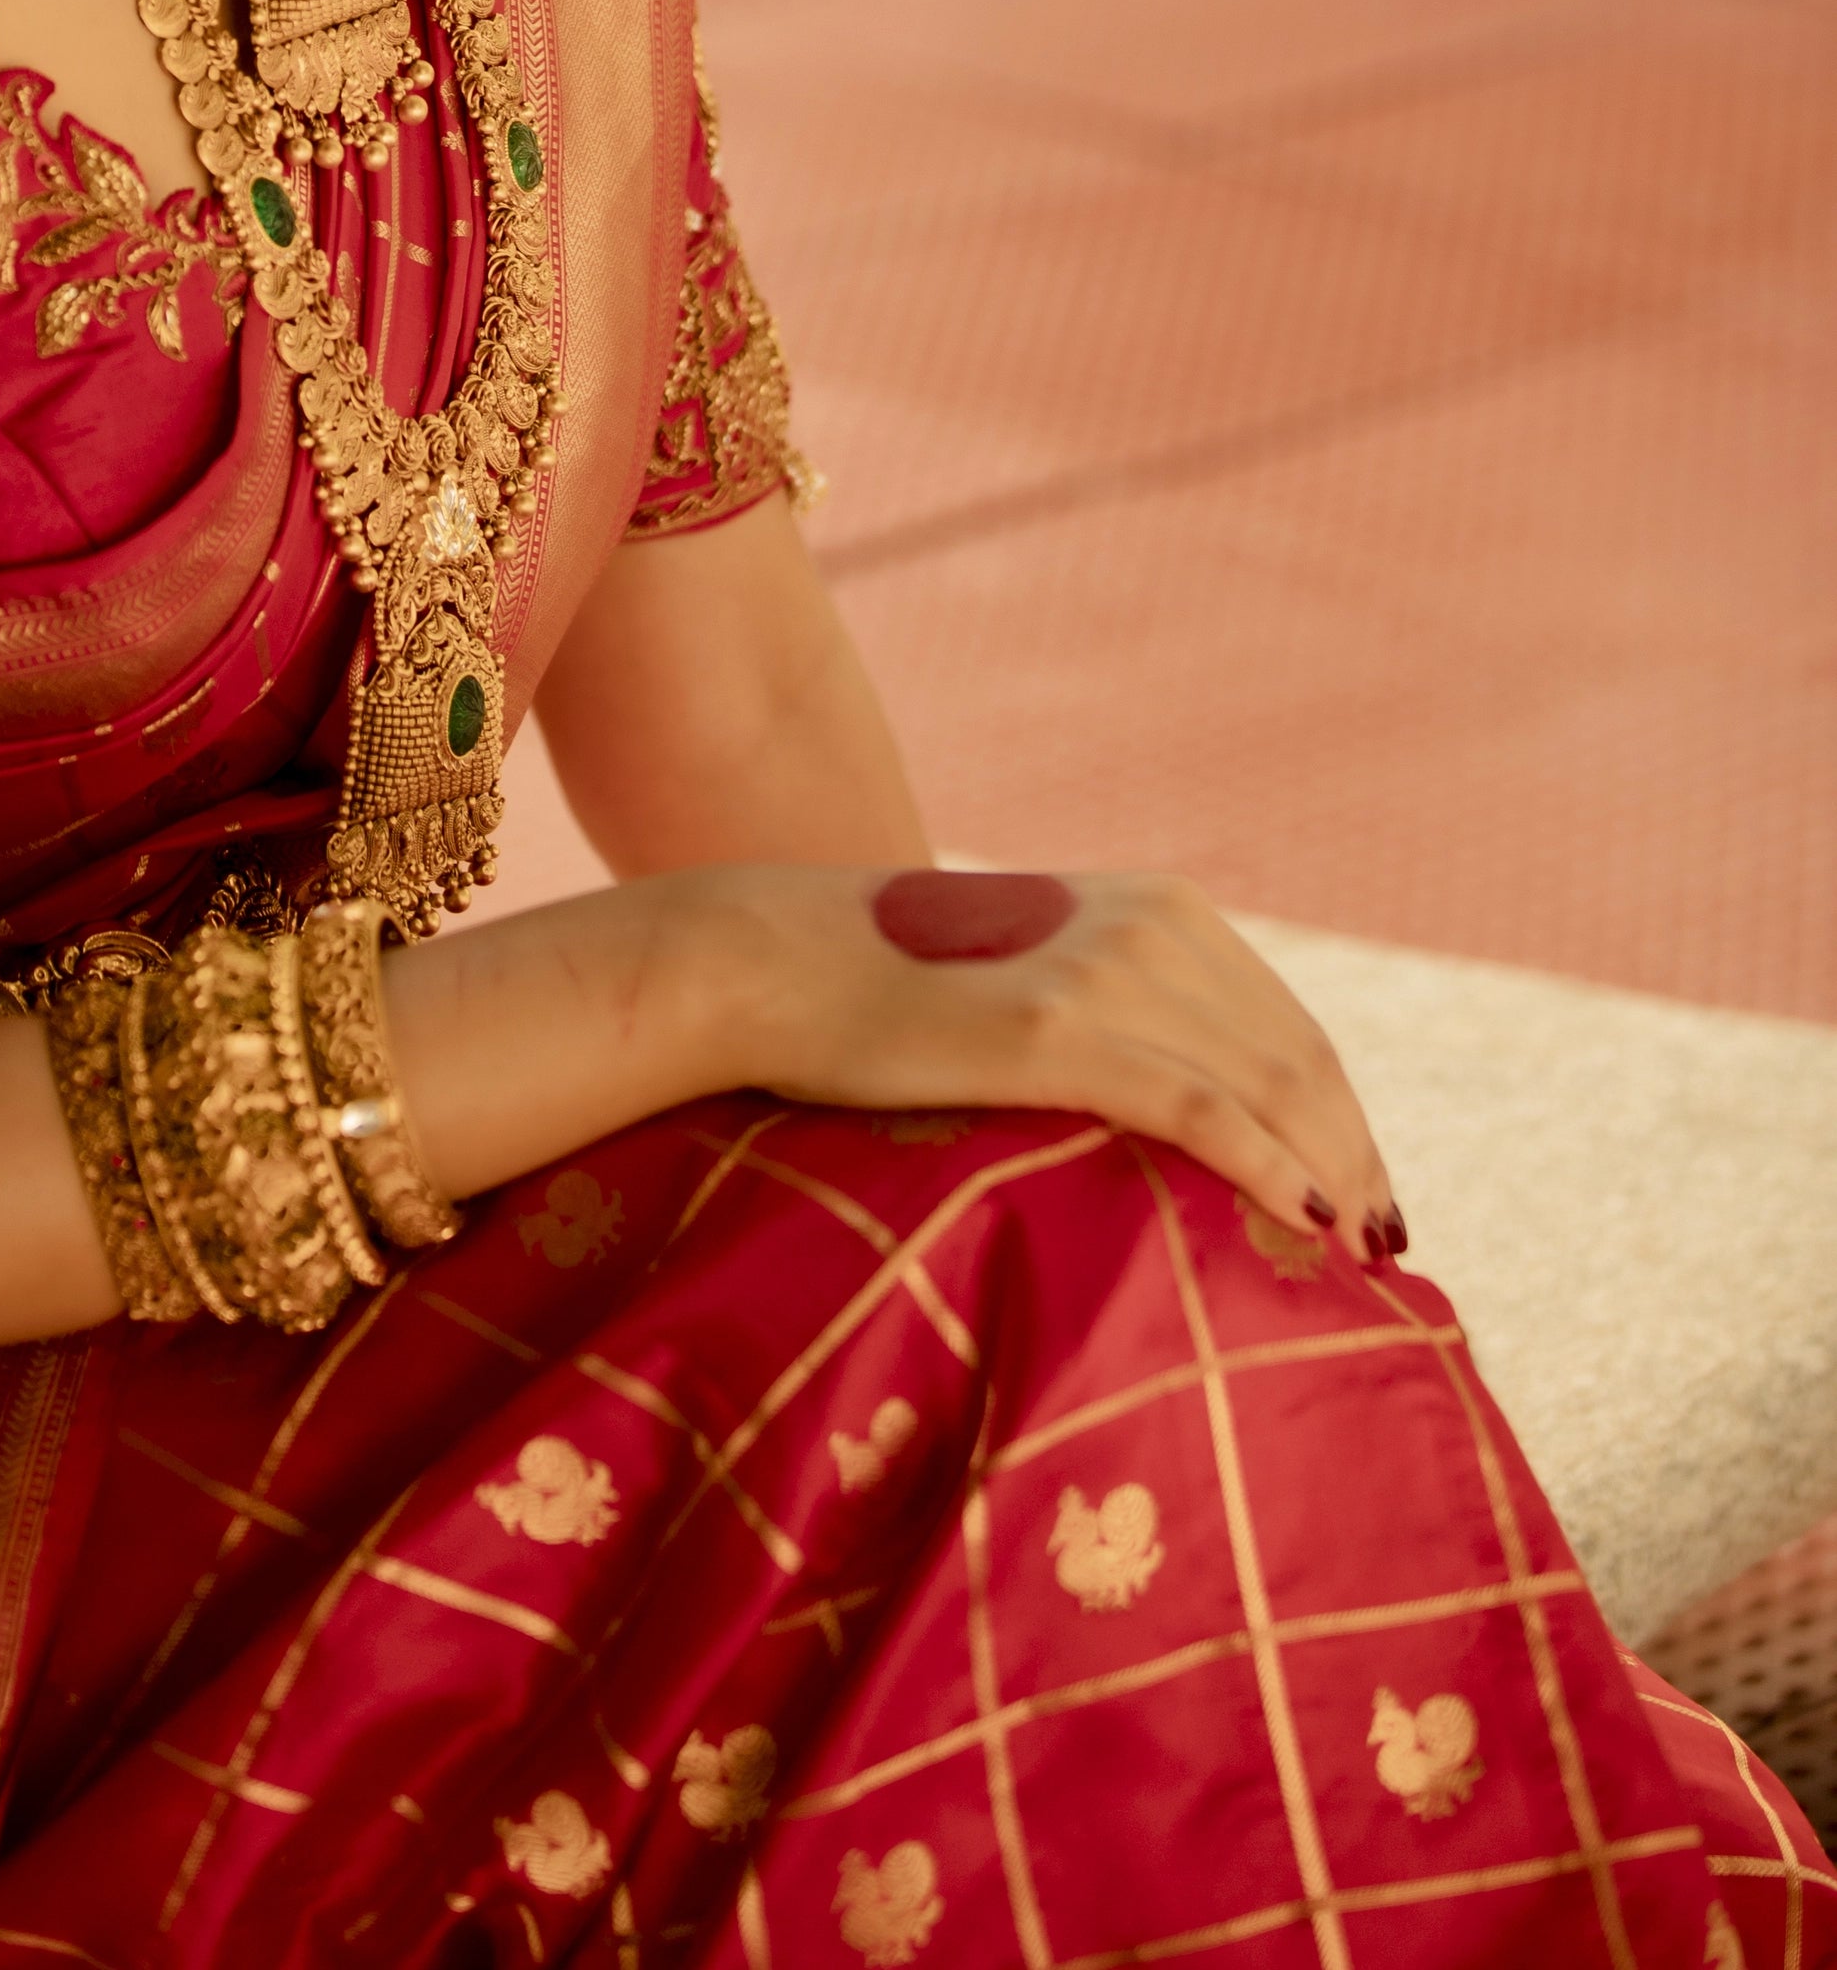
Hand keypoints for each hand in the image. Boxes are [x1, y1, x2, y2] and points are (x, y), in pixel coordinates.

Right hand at [695, 861, 1401, 1259]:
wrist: (779, 962)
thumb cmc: (898, 988)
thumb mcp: (1039, 971)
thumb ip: (1122, 1009)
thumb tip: (1196, 1107)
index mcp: (1156, 907)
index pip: (1291, 1028)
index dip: (1346, 1118)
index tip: (1367, 1198)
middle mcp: (1148, 925)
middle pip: (1300, 1060)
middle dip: (1355, 1156)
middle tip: (1383, 1250)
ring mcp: (1102, 973)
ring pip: (1268, 1086)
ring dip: (1331, 1173)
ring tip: (1357, 1255)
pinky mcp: (1053, 1030)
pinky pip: (1198, 1108)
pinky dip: (1269, 1166)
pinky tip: (1308, 1217)